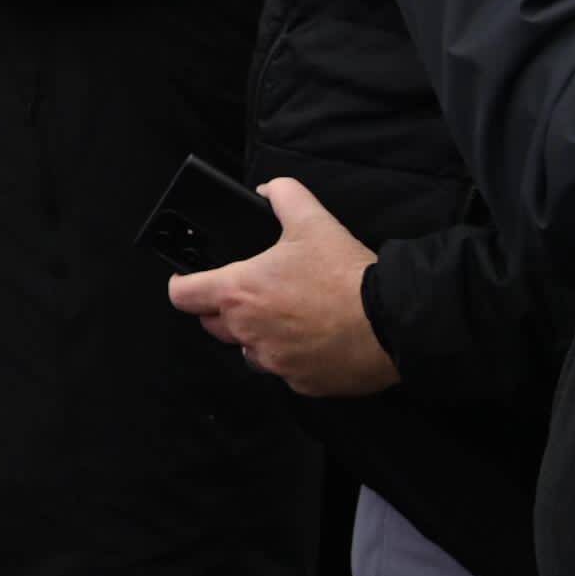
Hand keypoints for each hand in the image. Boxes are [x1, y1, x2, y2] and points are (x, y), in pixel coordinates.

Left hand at [166, 178, 396, 395]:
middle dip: (222, 310)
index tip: (189, 281)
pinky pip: (283, 371)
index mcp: (239, 292)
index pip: (182, 296)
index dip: (182, 285)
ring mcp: (274, 362)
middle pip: (213, 325)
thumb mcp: (311, 219)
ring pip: (248, 351)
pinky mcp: (302, 384)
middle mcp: (248, 332)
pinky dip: (290, 357)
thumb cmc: (345, 274)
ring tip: (284, 316)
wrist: (392, 321)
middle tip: (250, 294)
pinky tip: (312, 339)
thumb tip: (268, 191)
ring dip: (256, 336)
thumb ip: (282, 195)